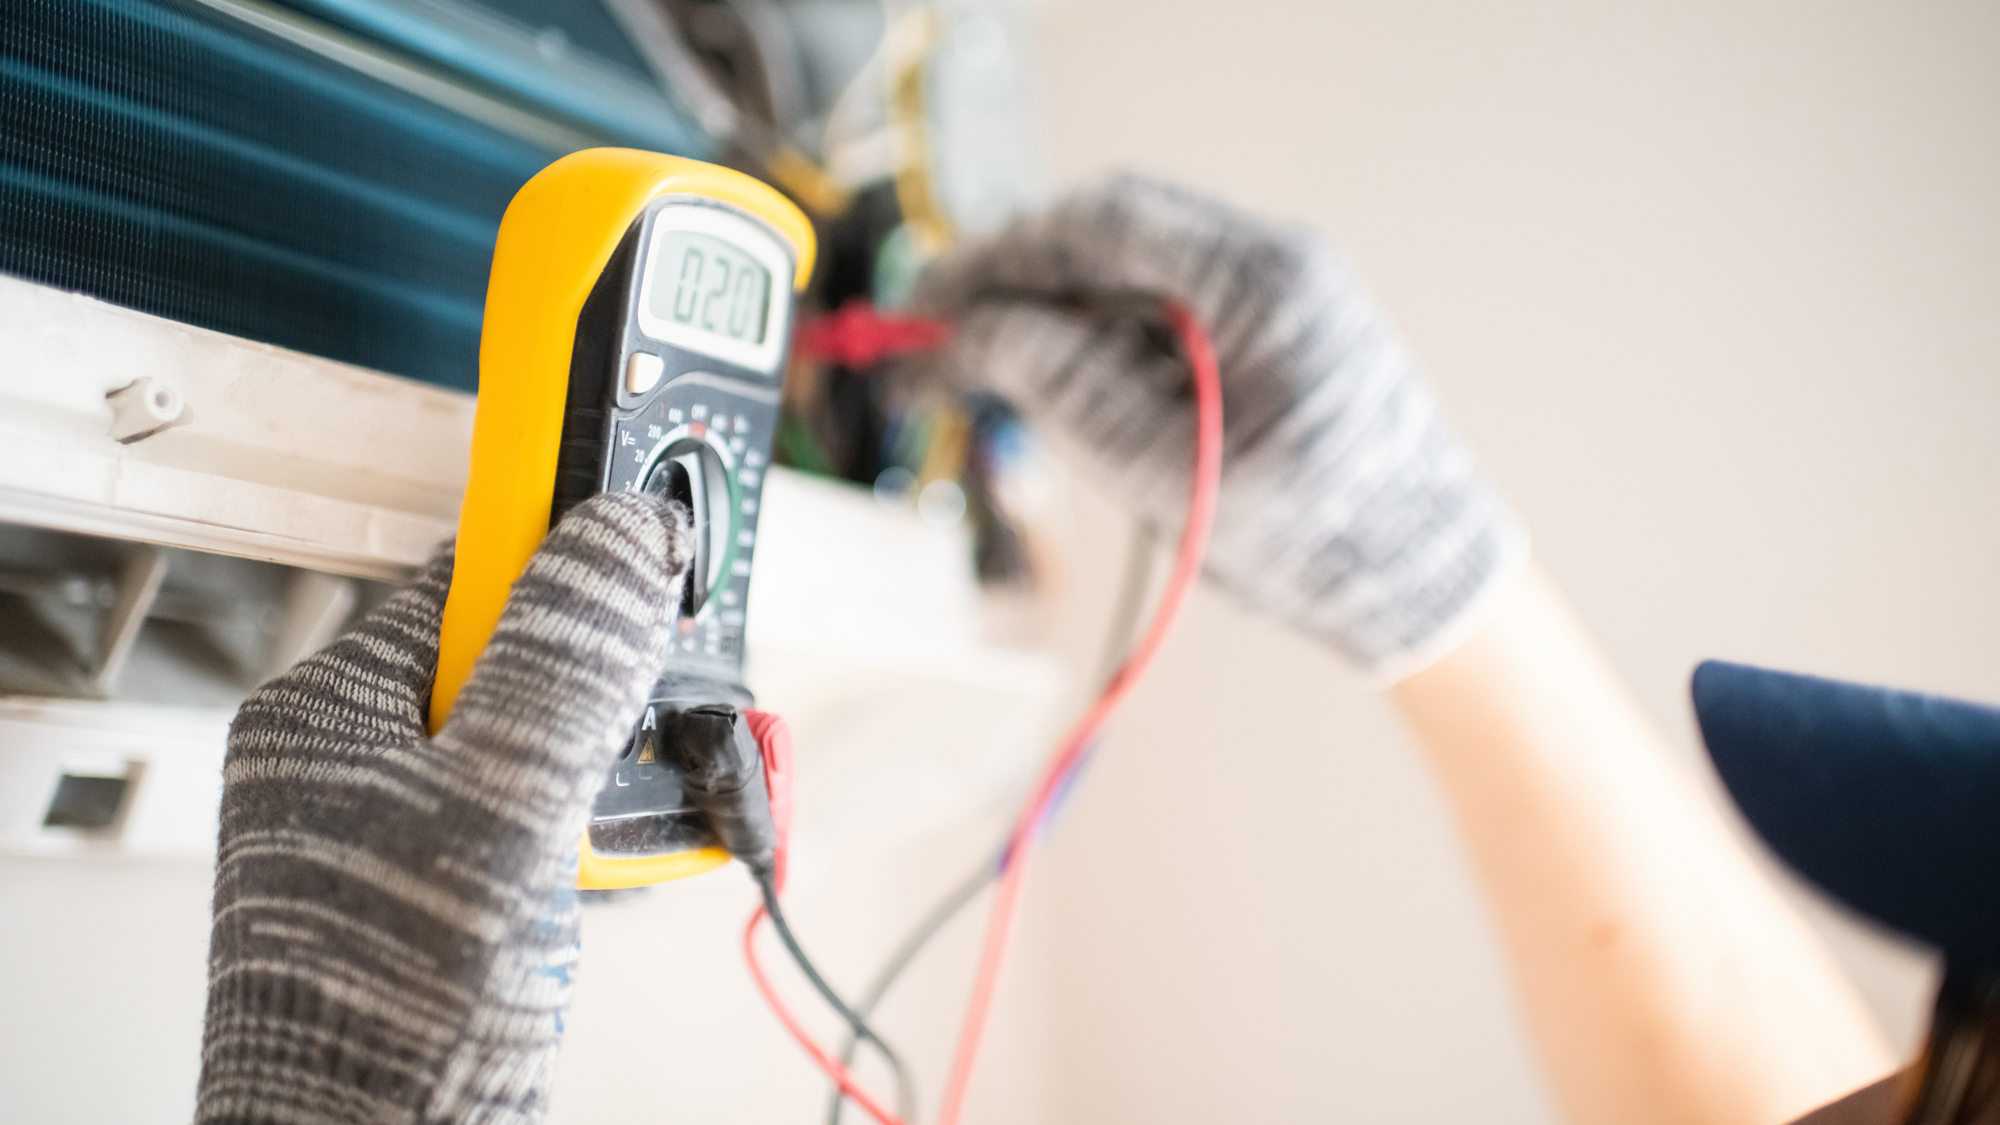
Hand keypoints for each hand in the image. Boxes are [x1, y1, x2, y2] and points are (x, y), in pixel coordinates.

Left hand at [199, 492, 688, 1124]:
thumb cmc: (387, 1018)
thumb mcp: (501, 812)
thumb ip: (567, 665)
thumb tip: (624, 536)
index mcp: (332, 713)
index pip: (471, 576)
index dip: (572, 559)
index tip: (664, 537)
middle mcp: (364, 762)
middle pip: (527, 661)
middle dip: (617, 698)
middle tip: (665, 731)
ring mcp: (413, 831)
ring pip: (555, 746)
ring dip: (624, 779)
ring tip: (642, 827)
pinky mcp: (459, 891)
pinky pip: (554, 821)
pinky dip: (610, 839)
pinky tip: (625, 869)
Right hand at [916, 174, 1524, 677]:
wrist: (1425, 585)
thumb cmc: (1324, 540)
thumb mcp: (1175, 475)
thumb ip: (1073, 393)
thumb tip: (976, 335)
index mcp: (1266, 280)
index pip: (1103, 222)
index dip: (1000, 256)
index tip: (930, 304)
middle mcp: (1274, 266)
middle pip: (1111, 239)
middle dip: (1014, 285)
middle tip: (934, 340)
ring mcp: (1274, 299)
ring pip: (1129, 280)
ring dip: (1050, 319)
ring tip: (976, 377)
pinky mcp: (1267, 338)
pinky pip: (1162, 318)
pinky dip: (1096, 346)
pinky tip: (1051, 390)